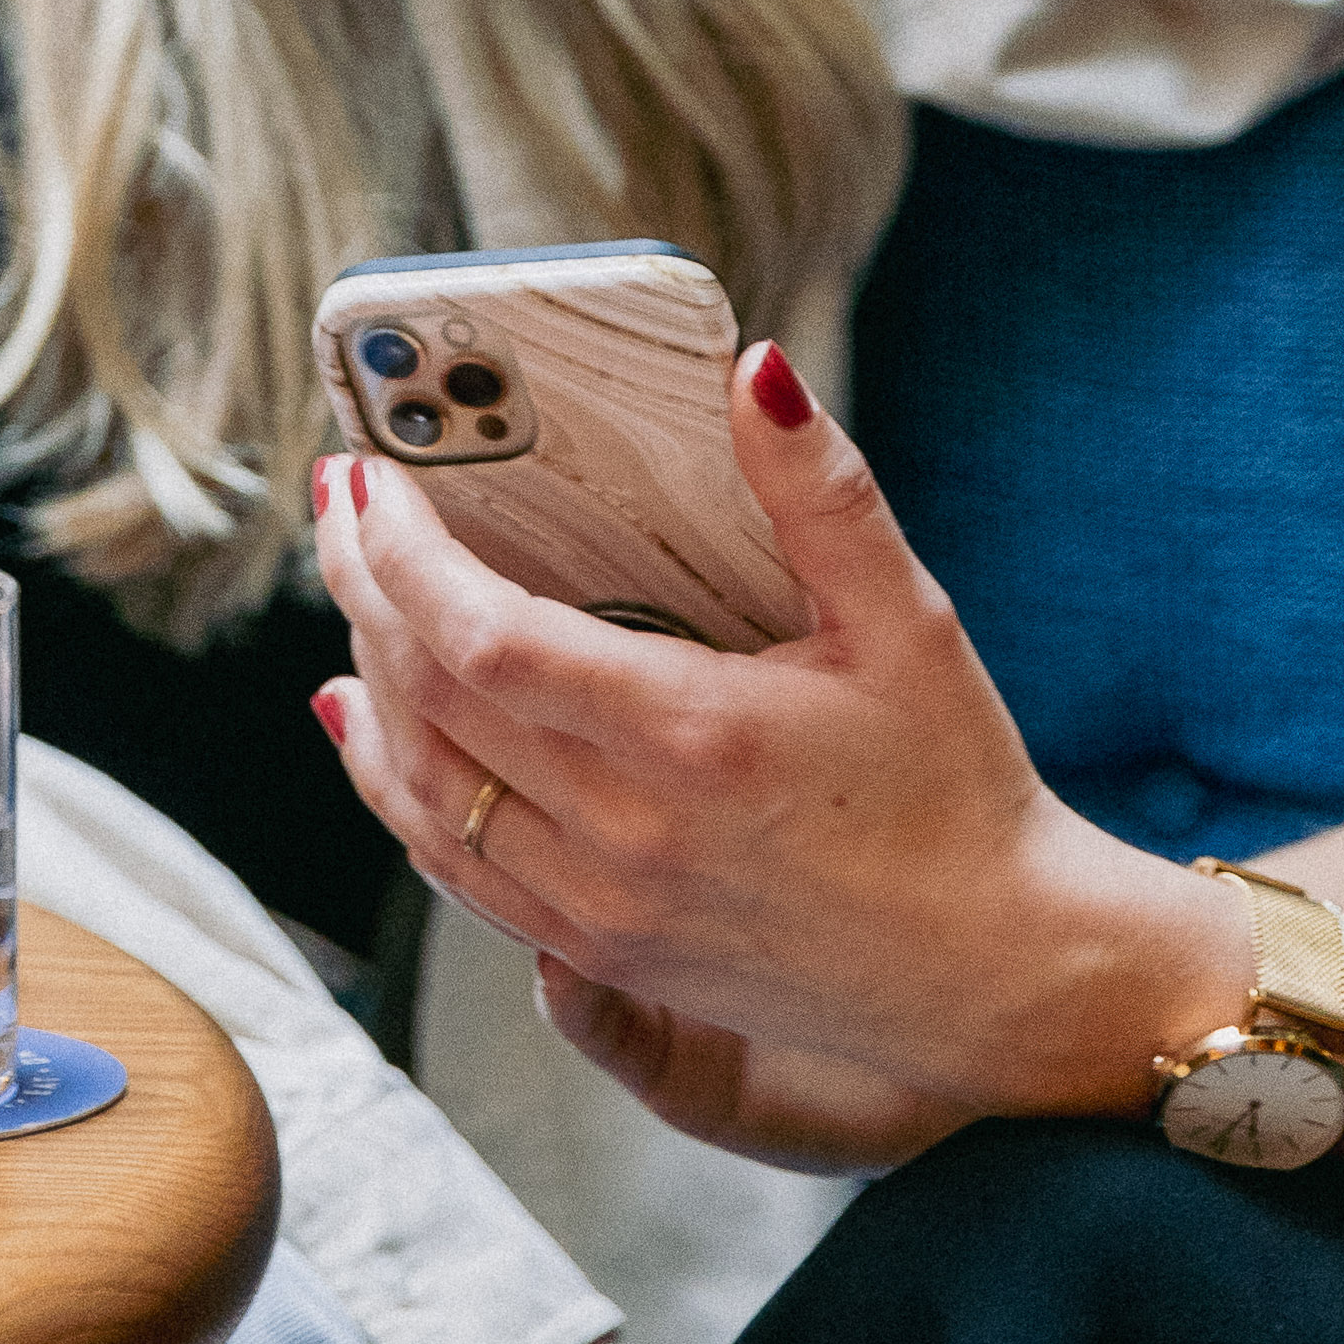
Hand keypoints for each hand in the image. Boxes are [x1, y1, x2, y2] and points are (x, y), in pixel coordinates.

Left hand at [313, 349, 1234, 1155]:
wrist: (1000, 975)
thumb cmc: (959, 790)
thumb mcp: (906, 618)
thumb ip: (819, 490)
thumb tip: (753, 367)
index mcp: (693, 739)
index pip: (482, 637)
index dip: (399, 552)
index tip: (366, 476)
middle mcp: (628, 837)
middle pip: (430, 703)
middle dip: (363, 588)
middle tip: (344, 500)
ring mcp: (606, 913)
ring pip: (424, 797)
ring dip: (367, 686)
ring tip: (352, 592)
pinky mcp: (607, 962)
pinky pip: (458, 874)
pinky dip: (395, 793)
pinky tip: (372, 731)